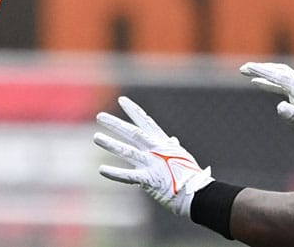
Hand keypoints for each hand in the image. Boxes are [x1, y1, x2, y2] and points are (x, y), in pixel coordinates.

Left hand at [94, 96, 212, 216]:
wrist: (197, 193)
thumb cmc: (190, 176)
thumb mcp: (182, 156)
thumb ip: (172, 147)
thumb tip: (172, 139)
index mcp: (162, 143)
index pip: (146, 121)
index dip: (133, 110)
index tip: (122, 100)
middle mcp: (155, 150)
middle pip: (132, 133)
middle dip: (115, 124)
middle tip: (100, 116)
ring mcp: (151, 164)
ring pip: (127, 151)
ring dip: (111, 144)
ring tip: (97, 137)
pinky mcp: (149, 179)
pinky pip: (128, 176)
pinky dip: (114, 173)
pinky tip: (101, 170)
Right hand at [240, 61, 293, 156]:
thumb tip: (280, 107)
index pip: (282, 77)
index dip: (264, 72)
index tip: (248, 69)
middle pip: (282, 72)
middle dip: (262, 69)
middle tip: (243, 69)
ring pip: (282, 76)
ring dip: (265, 73)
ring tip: (247, 72)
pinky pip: (284, 85)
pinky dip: (270, 82)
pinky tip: (259, 83)